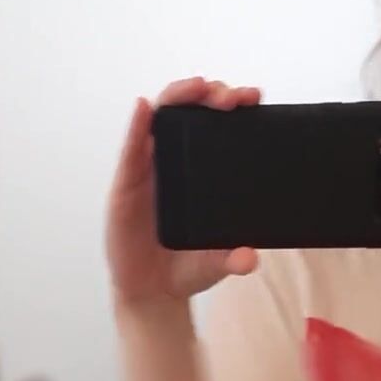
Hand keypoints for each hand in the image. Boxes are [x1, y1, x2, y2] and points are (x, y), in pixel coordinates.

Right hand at [105, 77, 262, 310]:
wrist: (153, 293)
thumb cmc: (187, 267)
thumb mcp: (218, 263)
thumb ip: (235, 259)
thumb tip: (250, 257)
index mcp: (202, 172)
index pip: (218, 126)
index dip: (233, 106)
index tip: (254, 98)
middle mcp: (176, 163)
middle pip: (191, 112)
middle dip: (211, 93)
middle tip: (232, 96)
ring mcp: (149, 170)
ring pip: (161, 118)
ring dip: (178, 96)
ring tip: (197, 87)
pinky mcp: (126, 184)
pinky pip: (131, 149)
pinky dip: (137, 125)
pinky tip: (144, 108)